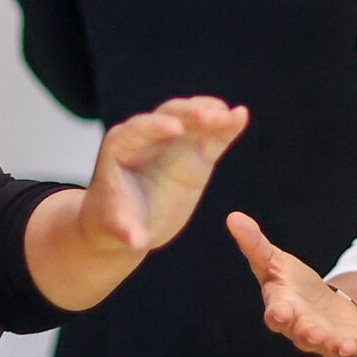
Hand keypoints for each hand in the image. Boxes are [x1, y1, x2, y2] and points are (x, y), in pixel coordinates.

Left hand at [78, 98, 249, 255]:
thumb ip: (127, 231)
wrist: (132, 224)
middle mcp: (149, 136)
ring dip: (212, 114)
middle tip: (211, 118)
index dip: (157, 126)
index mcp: (121, 146)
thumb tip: (137, 242)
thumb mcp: (118, 228)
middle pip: (170, 114)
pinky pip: (211, 135)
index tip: (176, 128)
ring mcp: (175, 141)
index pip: (139, 129)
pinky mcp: (196, 152)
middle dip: (190, 114)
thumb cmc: (116, 222)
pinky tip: (240, 117)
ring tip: (233, 116)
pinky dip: (225, 125)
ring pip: (194, 117)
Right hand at [230, 213, 356, 356]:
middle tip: (314, 334)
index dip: (277, 313)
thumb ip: (255, 244)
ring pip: (331, 347)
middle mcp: (301, 329)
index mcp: (282, 308)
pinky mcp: (350, 341)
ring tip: (348, 347)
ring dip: (340, 347)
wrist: (317, 306)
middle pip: (303, 333)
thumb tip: (232, 217)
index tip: (278, 313)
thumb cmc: (290, 284)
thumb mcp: (274, 261)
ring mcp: (326, 339)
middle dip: (309, 334)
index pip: (276, 312)